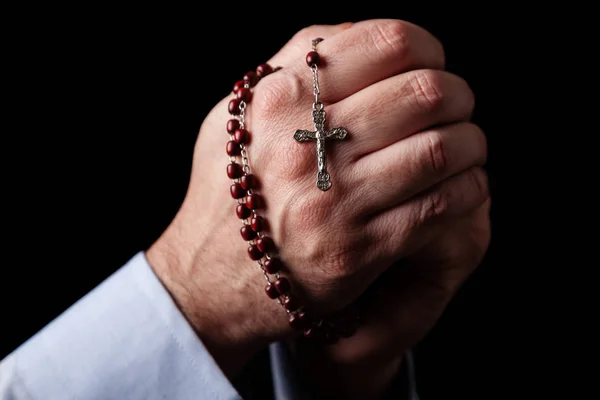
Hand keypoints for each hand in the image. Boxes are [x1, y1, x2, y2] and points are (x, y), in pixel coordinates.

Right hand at [146, 19, 487, 378]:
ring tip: (465, 148)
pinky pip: (441, 206)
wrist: (210, 276)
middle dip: (459, 96)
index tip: (431, 65)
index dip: (429, 47)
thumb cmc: (231, 189)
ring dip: (470, 144)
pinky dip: (467, 189)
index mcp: (280, 98)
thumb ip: (292, 66)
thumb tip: (359, 33)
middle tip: (457, 109)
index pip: (388, 42)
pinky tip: (460, 187)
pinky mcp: (357, 250)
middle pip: (426, 93)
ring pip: (442, 149)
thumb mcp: (238, 114)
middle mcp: (305, 145)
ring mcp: (334, 200)